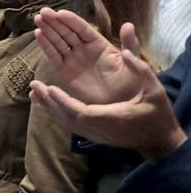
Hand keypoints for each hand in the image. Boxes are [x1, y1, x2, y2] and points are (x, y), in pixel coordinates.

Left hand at [30, 43, 185, 162]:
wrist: (159, 141)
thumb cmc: (157, 114)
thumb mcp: (155, 90)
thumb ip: (141, 70)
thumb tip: (124, 52)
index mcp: (112, 118)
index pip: (82, 112)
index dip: (64, 101)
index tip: (50, 88)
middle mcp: (99, 129)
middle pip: (67, 117)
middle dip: (49, 101)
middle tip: (34, 85)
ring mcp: (95, 134)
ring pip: (66, 122)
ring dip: (48, 107)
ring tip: (34, 93)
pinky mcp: (94, 136)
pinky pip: (70, 125)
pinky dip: (56, 114)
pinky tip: (46, 105)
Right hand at [34, 10, 143, 104]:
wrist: (120, 105)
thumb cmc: (130, 84)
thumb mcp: (132, 62)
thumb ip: (129, 43)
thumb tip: (128, 24)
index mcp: (99, 44)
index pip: (82, 29)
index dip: (71, 20)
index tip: (59, 13)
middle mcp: (84, 49)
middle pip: (67, 32)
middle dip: (55, 22)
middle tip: (43, 12)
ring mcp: (73, 60)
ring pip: (58, 42)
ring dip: (47, 30)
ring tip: (38, 20)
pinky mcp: (65, 72)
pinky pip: (54, 56)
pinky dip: (46, 46)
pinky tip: (38, 34)